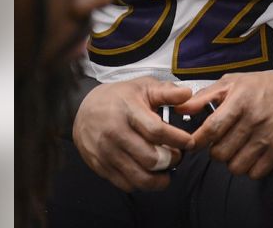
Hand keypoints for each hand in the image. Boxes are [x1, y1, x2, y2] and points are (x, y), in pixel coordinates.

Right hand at [71, 77, 195, 191]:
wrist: (83, 108)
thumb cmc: (119, 98)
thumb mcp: (143, 87)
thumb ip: (167, 92)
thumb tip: (187, 94)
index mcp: (128, 111)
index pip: (156, 131)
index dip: (177, 140)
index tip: (189, 142)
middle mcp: (115, 133)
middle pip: (150, 158)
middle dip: (171, 160)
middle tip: (177, 156)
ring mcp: (106, 152)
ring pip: (139, 177)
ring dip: (159, 179)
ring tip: (167, 170)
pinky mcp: (100, 166)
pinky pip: (125, 184)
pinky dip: (141, 183)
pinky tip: (148, 173)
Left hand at [178, 72, 272, 179]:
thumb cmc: (261, 86)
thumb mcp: (232, 83)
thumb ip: (204, 96)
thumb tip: (180, 108)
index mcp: (239, 100)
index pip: (212, 129)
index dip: (197, 141)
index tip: (193, 144)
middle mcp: (254, 119)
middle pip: (221, 153)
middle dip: (215, 151)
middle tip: (221, 143)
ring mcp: (268, 135)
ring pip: (236, 166)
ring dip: (232, 162)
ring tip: (236, 149)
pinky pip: (256, 172)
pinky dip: (250, 168)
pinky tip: (251, 155)